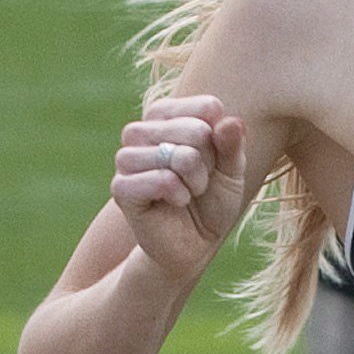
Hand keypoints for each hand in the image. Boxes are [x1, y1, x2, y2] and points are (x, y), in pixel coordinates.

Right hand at [111, 92, 248, 283]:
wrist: (193, 246)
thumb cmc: (210, 202)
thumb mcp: (231, 172)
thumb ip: (232, 145)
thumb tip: (231, 121)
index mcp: (166, 116)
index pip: (207, 107)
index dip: (220, 140)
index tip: (212, 161)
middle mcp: (141, 131)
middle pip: (195, 129)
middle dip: (209, 163)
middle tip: (199, 183)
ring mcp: (126, 158)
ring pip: (177, 154)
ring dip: (195, 181)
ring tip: (189, 193)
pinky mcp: (121, 187)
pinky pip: (162, 179)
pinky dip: (179, 194)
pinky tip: (176, 203)